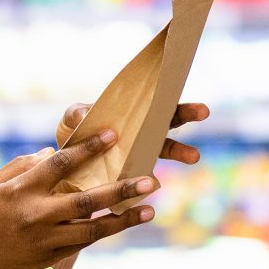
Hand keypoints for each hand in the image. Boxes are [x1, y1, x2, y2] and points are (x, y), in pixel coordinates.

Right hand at [0, 131, 160, 268]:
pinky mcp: (47, 259)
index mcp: (20, 191)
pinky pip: (82, 243)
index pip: (61, 164)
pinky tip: (121, 222)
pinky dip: (103, 232)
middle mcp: (36, 216)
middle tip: (151, 180)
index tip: (113, 135)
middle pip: (87, 200)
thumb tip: (52, 154)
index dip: (89, 148)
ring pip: (92, 228)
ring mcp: (44, 240)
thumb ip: (23, 167)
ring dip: (123, 219)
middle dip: (121, 190)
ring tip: (149, 209)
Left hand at [57, 101, 210, 165]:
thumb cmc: (75, 134)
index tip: (187, 88)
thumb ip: (76, 114)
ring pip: (165, 148)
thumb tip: (85, 113)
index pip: (156, 101)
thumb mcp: (71, 120)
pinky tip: (155, 181)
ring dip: (182, 151)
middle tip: (203, 111)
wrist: (66, 165)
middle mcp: (142, 132)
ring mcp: (140, 153)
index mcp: (131, 113)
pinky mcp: (132, 174)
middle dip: (187, 113)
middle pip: (169, 120)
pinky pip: (144, 175)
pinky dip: (150, 179)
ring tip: (195, 156)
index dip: (171, 94)